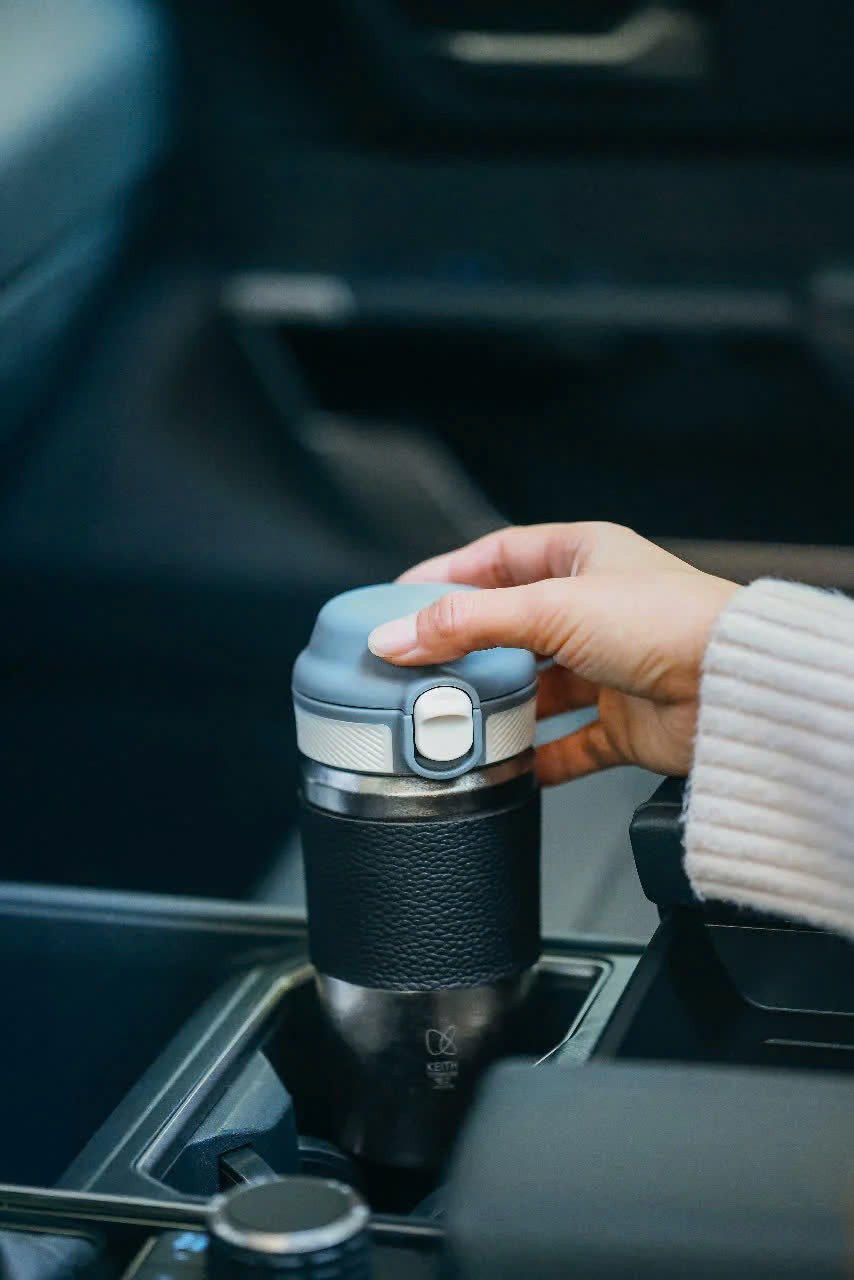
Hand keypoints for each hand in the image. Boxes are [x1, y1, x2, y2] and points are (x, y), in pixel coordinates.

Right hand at [367, 523, 738, 783]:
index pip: (499, 557)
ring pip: (539, 689)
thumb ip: (467, 624)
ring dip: (500, 707)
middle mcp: (598, 608)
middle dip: (467, 649)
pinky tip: (508, 766)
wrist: (736, 689)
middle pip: (512, 627)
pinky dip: (538, 758)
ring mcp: (612, 668)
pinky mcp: (626, 723)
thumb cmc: (670, 622)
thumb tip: (398, 637)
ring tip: (455, 719)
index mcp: (586, 555)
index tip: (401, 599)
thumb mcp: (551, 608)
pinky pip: (570, 744)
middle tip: (417, 668)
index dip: (448, 574)